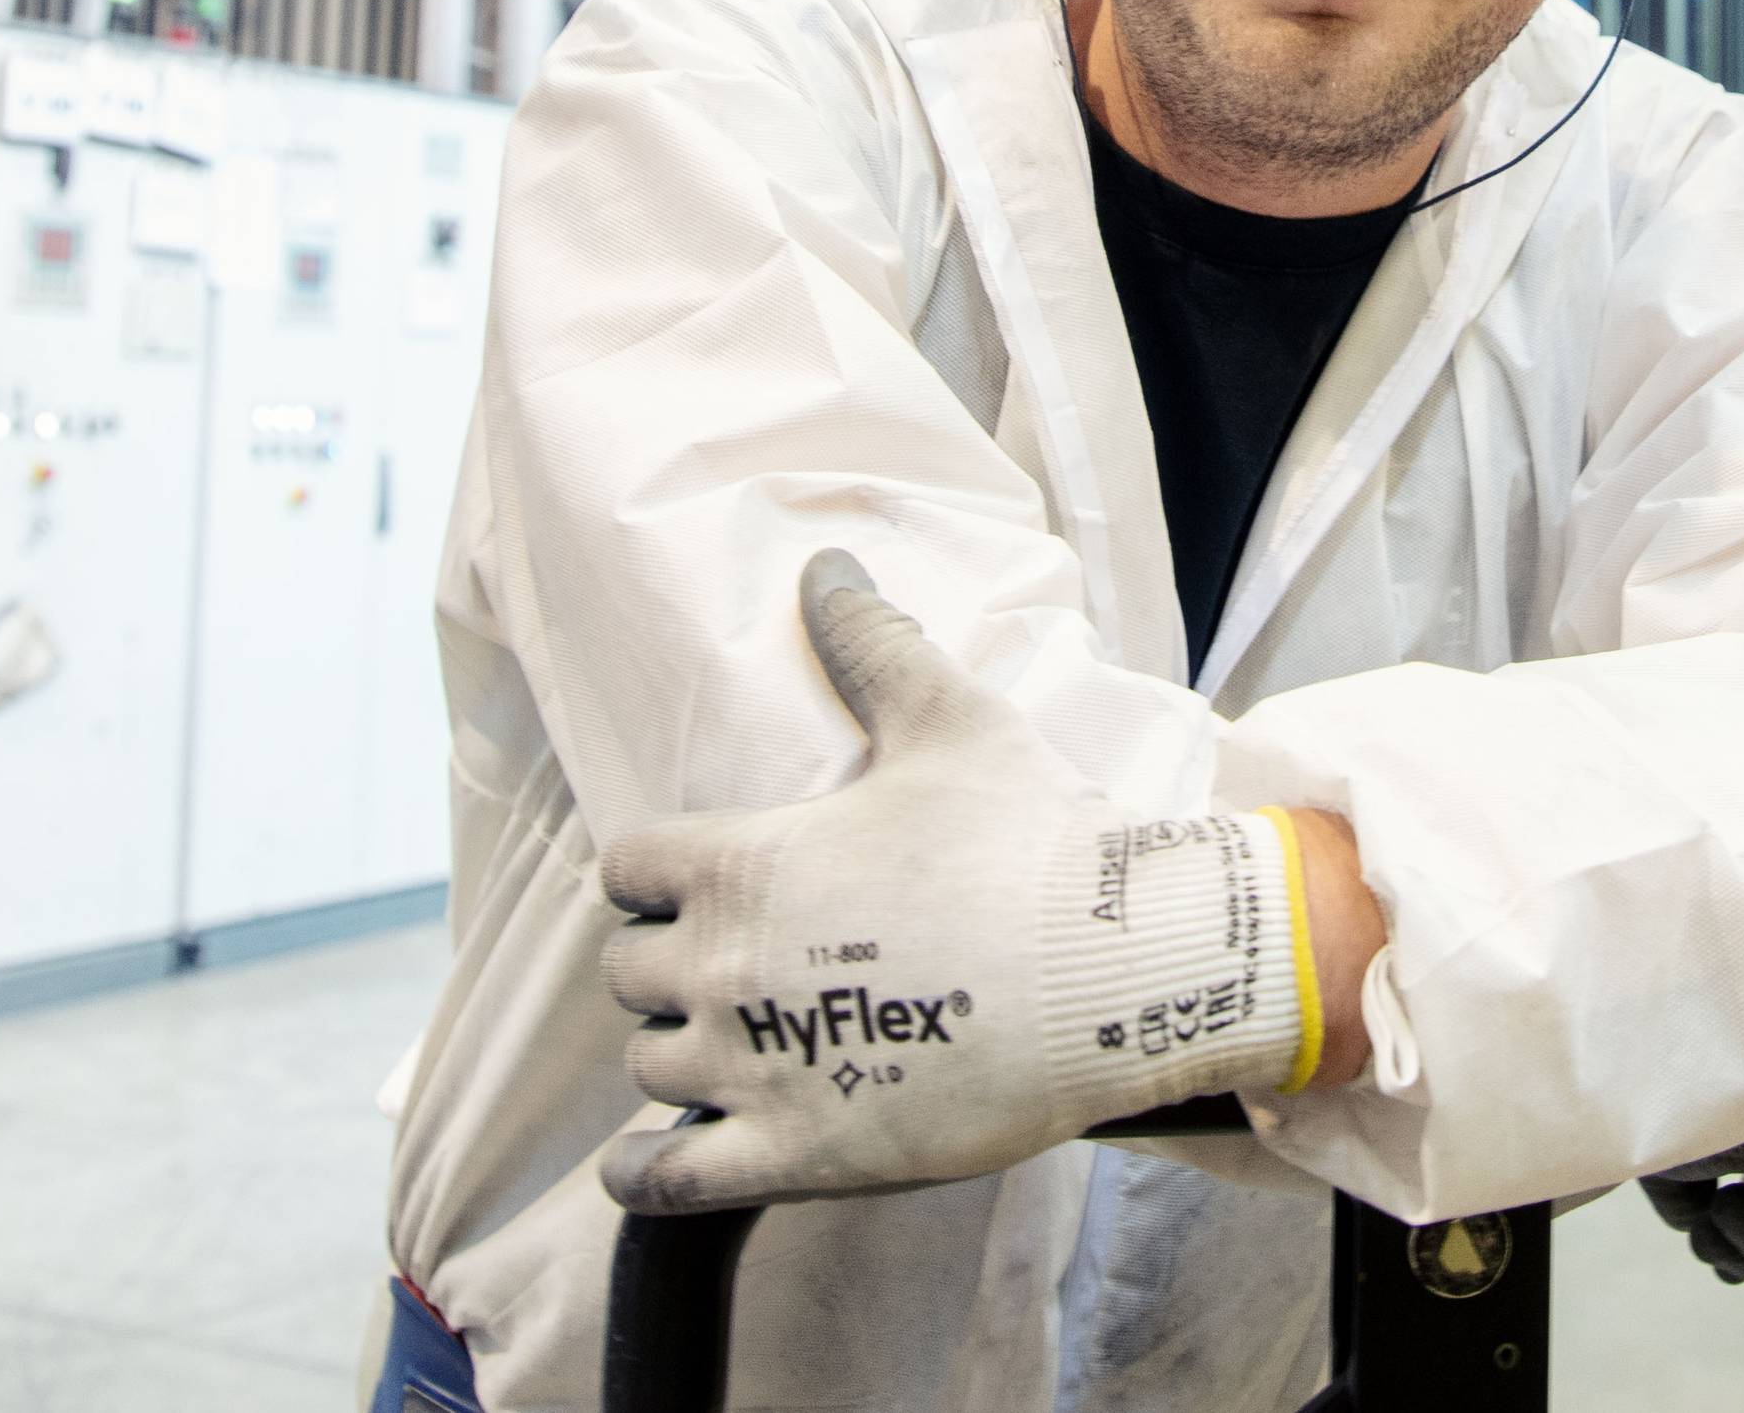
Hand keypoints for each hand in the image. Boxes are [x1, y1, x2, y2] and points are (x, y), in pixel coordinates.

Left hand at [598, 553, 1323, 1213]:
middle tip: (730, 964)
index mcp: (742, 862)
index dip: (655, 874)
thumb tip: (826, 562)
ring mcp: (753, 1066)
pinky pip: (668, 1181)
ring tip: (731, 1049)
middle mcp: (724, 966)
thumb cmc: (1030, 838)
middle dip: (668, 965)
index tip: (692, 884)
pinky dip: (647, 1175)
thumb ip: (870, 642)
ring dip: (680, 1057)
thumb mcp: (948, 718)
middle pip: (629, 974)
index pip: (627, 868)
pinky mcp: (794, 1152)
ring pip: (650, 1069)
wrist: (1116, 966)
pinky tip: (655, 1165)